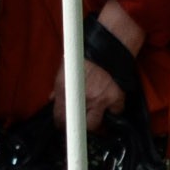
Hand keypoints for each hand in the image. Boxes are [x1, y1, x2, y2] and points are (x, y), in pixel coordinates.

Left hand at [53, 1, 142, 132]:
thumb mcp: (66, 66)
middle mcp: (82, 99)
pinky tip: (112, 103)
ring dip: (96, 122)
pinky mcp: (117, 98)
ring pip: (97, 125)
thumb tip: (52, 99)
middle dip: (79, 127)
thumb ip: (59, 86)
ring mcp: (100, 101)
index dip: (61, 123)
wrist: (109, 41)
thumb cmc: (85, 50)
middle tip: (81, 122)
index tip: (63, 124)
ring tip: (96, 115)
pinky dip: (114, 109)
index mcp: (66, 90)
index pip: (59, 118)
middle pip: (78, 128)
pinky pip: (116, 112)